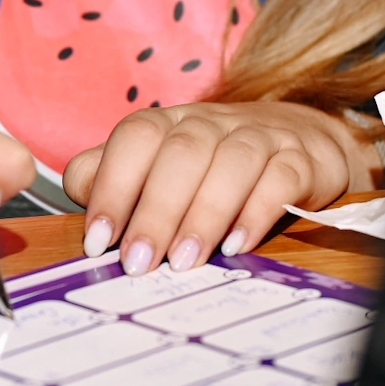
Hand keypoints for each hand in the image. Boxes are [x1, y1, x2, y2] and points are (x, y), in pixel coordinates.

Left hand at [61, 100, 379, 275]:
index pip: (136, 137)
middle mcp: (214, 122)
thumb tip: (83, 203)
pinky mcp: (301, 160)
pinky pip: (282, 177)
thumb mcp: (160, 168)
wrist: (301, 141)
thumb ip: (114, 178)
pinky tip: (237, 245)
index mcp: (171, 123)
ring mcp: (261, 137)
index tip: (99, 240)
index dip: (113, 185)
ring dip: (204, 213)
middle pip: (182, 151)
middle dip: (156, 210)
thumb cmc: (213, 166)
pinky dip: (258, 210)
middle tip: (139, 263)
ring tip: (184, 262)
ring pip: (232, 162)